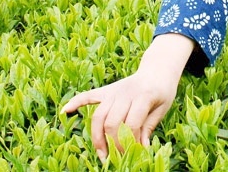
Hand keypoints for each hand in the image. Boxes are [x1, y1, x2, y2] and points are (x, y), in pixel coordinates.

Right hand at [61, 33, 194, 160]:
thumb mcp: (162, 108)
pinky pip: (88, 96)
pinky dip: (76, 102)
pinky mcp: (106, 90)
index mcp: (143, 96)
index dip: (132, 141)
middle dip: (113, 143)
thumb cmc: (162, 91)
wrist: (157, 69)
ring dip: (97, 137)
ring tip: (101, 154)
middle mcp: (125, 93)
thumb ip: (149, 127)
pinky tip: (65, 111)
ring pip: (98, 115)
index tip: (135, 152)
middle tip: (118, 157)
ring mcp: (113, 91)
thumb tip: (141, 148)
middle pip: (112, 121)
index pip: (132, 123)